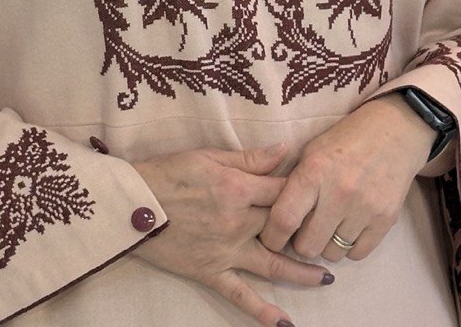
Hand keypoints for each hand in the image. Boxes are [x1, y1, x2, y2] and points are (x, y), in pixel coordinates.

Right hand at [132, 144, 332, 325]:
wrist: (131, 203)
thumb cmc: (168, 172)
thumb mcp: (208, 156)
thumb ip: (249, 158)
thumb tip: (284, 150)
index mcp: (238, 189)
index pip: (283, 191)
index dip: (303, 192)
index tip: (318, 194)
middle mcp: (239, 222)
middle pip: (284, 228)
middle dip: (308, 231)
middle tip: (329, 235)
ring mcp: (226, 251)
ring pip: (273, 265)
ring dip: (302, 273)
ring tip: (326, 277)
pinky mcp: (211, 272)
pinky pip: (241, 295)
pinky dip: (263, 312)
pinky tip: (284, 324)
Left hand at [259, 96, 435, 264]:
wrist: (393, 132)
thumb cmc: (344, 140)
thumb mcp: (311, 152)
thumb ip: (294, 184)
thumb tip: (275, 219)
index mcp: (314, 171)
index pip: (284, 218)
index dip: (272, 237)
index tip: (270, 240)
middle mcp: (339, 193)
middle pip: (307, 246)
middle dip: (300, 243)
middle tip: (303, 231)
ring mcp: (365, 209)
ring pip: (332, 253)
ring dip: (326, 245)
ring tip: (329, 225)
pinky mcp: (386, 220)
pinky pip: (357, 254)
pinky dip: (349, 247)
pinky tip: (348, 227)